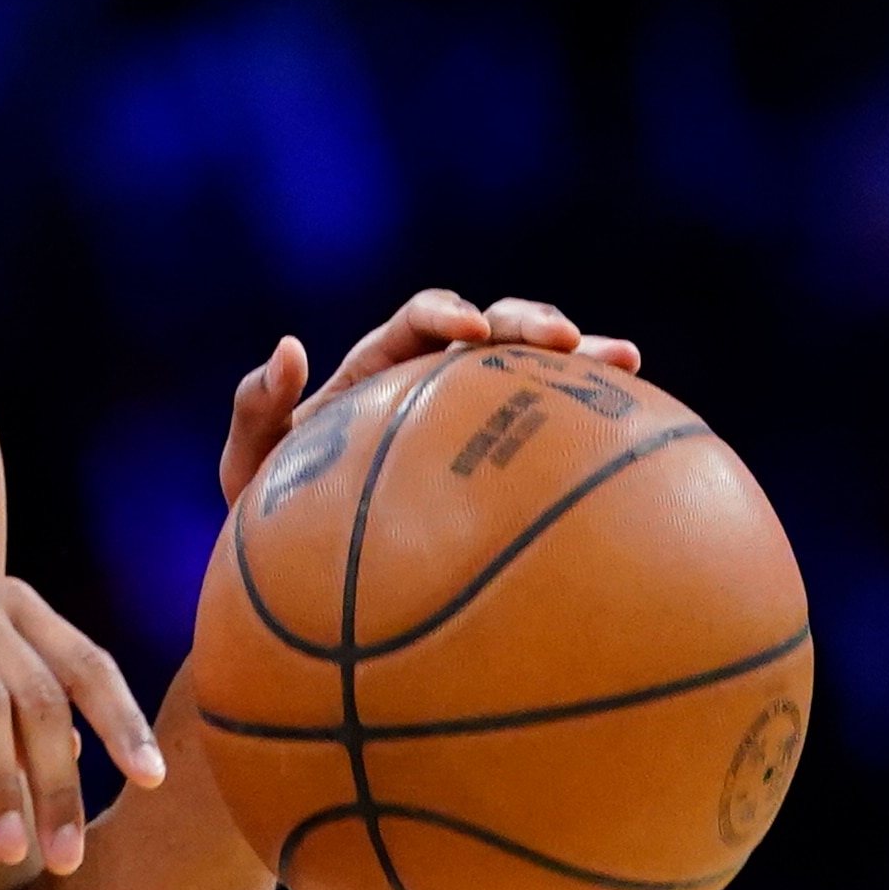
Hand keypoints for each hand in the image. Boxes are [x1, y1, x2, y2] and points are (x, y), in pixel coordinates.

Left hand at [213, 290, 640, 505]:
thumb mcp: (250, 465)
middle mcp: (436, 378)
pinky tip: (639, 433)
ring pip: (536, 373)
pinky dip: (590, 423)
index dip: (445, 314)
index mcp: (380, 366)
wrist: (305, 575)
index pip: (419, 321)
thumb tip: (290, 345)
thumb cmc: (272, 515)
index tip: (466, 331)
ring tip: (627, 360)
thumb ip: (257, 405)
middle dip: (530, 322)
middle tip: (565, 339)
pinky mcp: (507, 459)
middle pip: (494, 329)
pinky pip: (552, 434)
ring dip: (582, 359)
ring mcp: (478, 417)